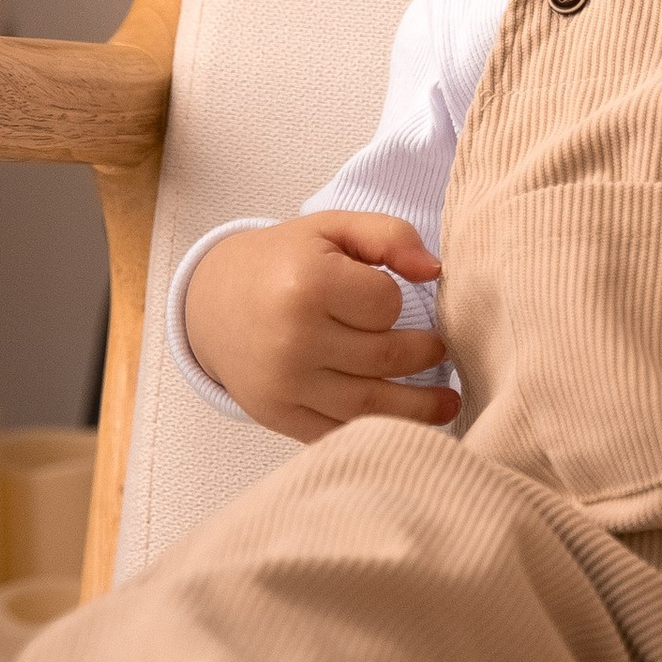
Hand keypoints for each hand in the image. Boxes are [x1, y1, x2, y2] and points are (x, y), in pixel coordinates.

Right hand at [183, 211, 461, 446]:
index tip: (386, 299)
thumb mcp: (333, 228)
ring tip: (448, 403)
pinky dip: (377, 433)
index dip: (397, 301)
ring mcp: (285, 383)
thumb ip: (390, 235)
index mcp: (307, 285)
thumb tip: (434, 270)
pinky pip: (339, 431)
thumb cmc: (285, 262)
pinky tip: (405, 426)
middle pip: (386, 357)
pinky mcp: (279, 415)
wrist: (213, 303)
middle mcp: (294, 339)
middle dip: (426, 356)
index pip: (386, 304)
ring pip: (371, 405)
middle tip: (441, 352)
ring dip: (420, 408)